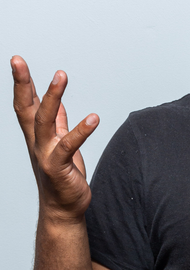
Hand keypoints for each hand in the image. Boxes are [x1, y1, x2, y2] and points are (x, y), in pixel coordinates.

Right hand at [11, 55, 98, 220]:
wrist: (63, 209)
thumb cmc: (62, 175)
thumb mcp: (59, 143)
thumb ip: (57, 123)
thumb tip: (57, 103)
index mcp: (37, 135)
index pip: (26, 103)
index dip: (22, 82)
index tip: (17, 61)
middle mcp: (37, 142)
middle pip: (26, 108)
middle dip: (22, 83)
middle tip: (18, 61)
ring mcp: (45, 154)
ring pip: (44, 121)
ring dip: (51, 97)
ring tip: (60, 75)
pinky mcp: (59, 167)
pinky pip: (69, 146)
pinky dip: (81, 131)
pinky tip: (93, 118)